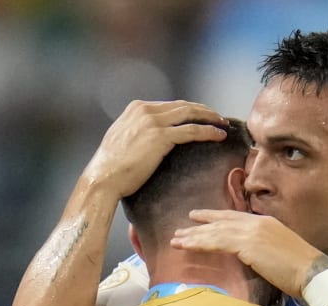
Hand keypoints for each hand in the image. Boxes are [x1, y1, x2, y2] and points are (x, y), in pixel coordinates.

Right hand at [82, 100, 228, 199]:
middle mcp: (145, 110)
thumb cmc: (112, 166)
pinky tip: (219, 135)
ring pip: (190, 114)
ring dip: (210, 117)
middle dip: (203, 110)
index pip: (170, 105)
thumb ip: (137, 130)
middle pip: (183, 105)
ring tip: (223, 123)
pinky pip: (191, 130)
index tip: (202, 115)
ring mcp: (153, 122)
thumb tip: (149, 136)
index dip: (189, 109)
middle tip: (218, 117)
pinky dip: (208, 131)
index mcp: (136, 108)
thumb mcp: (123, 138)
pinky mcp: (160, 136)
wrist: (104, 177)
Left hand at [171, 210, 322, 297]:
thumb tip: (252, 256)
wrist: (312, 272)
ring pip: (216, 231)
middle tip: (181, 228)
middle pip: (222, 221)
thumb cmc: (301, 270)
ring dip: (194, 236)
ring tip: (176, 240)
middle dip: (199, 225)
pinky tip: (187, 246)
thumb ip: (263, 250)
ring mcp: (252, 232)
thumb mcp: (280, 253)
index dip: (215, 217)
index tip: (199, 217)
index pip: (235, 217)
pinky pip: (217, 242)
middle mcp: (257, 223)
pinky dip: (199, 243)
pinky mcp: (247, 245)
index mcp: (266, 223)